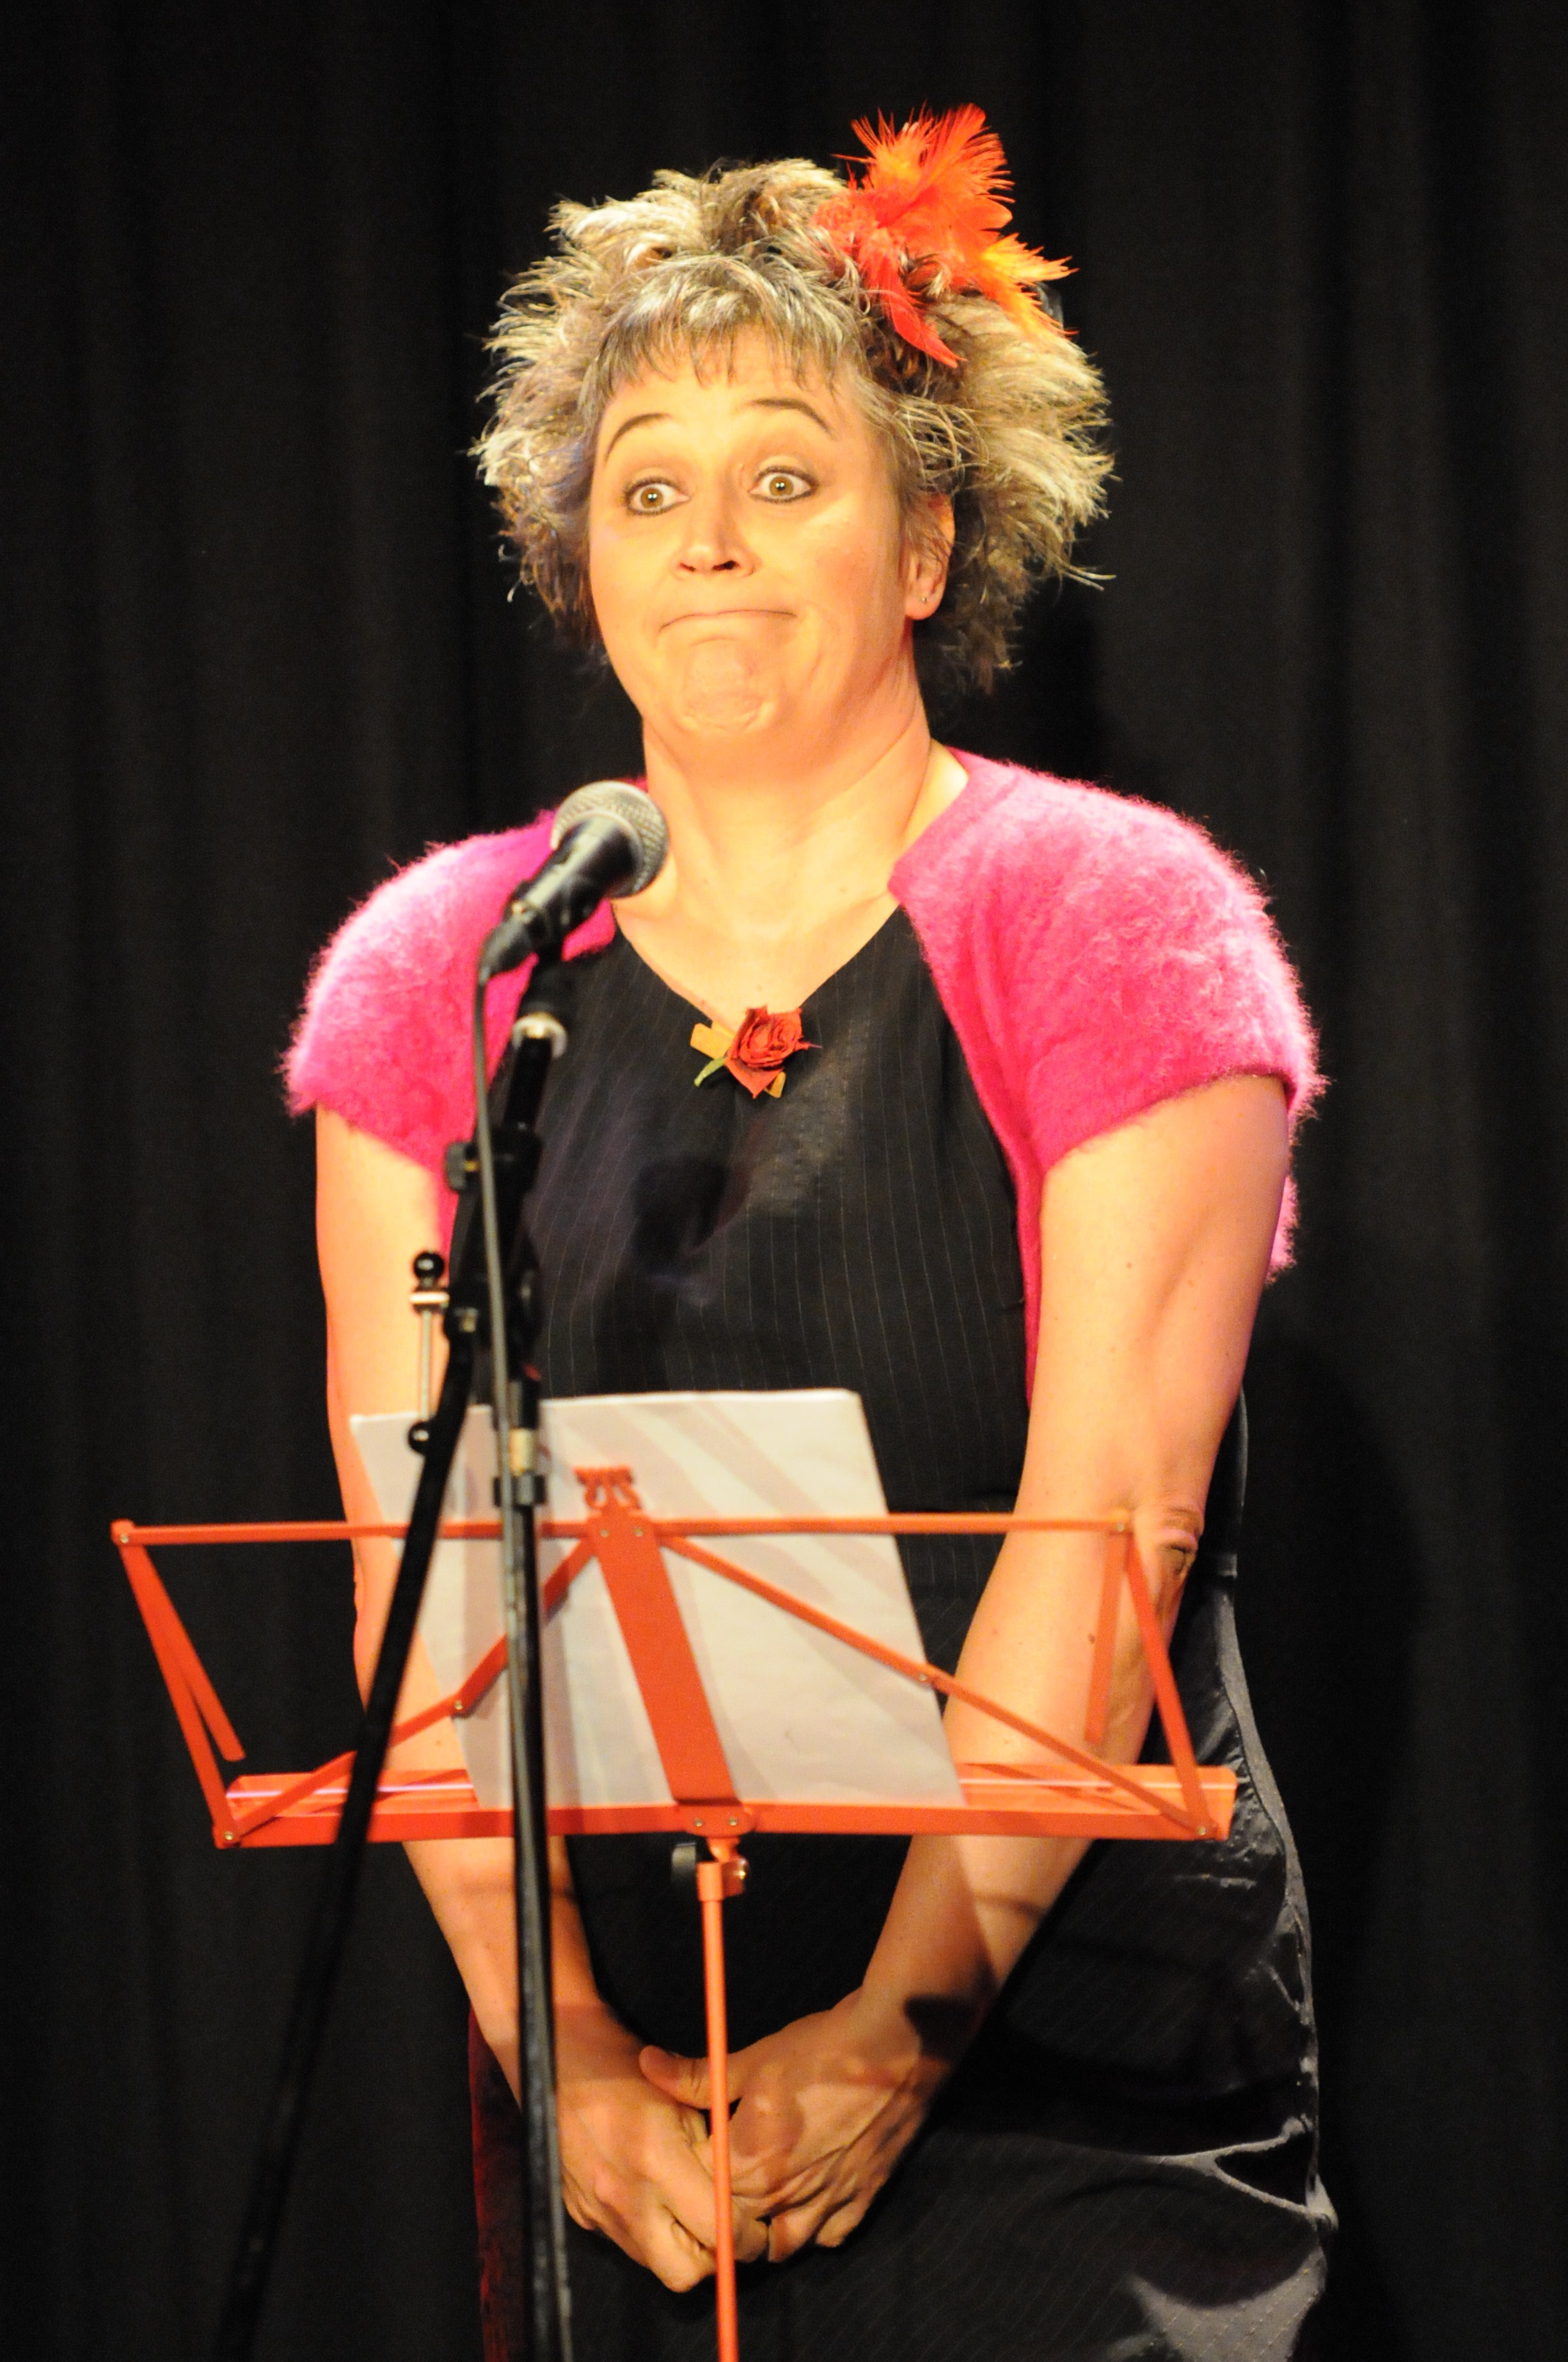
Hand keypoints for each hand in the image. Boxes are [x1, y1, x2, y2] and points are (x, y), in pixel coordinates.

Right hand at [556, 1998, 768, 2289]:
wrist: (559, 2060)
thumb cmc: (624, 2069)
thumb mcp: (681, 2100)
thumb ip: (711, 2153)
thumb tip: (735, 2191)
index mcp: (657, 2163)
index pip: (716, 2229)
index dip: (743, 2237)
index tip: (754, 2231)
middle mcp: (626, 2198)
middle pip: (683, 2272)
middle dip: (709, 2257)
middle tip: (720, 2228)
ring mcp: (599, 2212)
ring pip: (653, 2263)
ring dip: (676, 2248)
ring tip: (685, 2209)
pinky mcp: (581, 2214)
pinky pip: (625, 2241)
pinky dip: (645, 2231)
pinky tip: (649, 2196)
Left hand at [639, 1986, 950, 2260]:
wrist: (897, 2046)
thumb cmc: (821, 2050)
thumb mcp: (754, 2059)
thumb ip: (697, 2077)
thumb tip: (647, 2065)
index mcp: (752, 2161)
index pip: (704, 2194)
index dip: (694, 2177)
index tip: (697, 2154)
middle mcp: (787, 2194)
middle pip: (738, 2227)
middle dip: (725, 2208)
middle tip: (723, 2178)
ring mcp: (828, 2202)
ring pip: (783, 2246)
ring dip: (766, 2230)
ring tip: (759, 2201)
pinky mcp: (862, 2200)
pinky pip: (829, 2238)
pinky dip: (814, 2229)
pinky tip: (806, 2203)